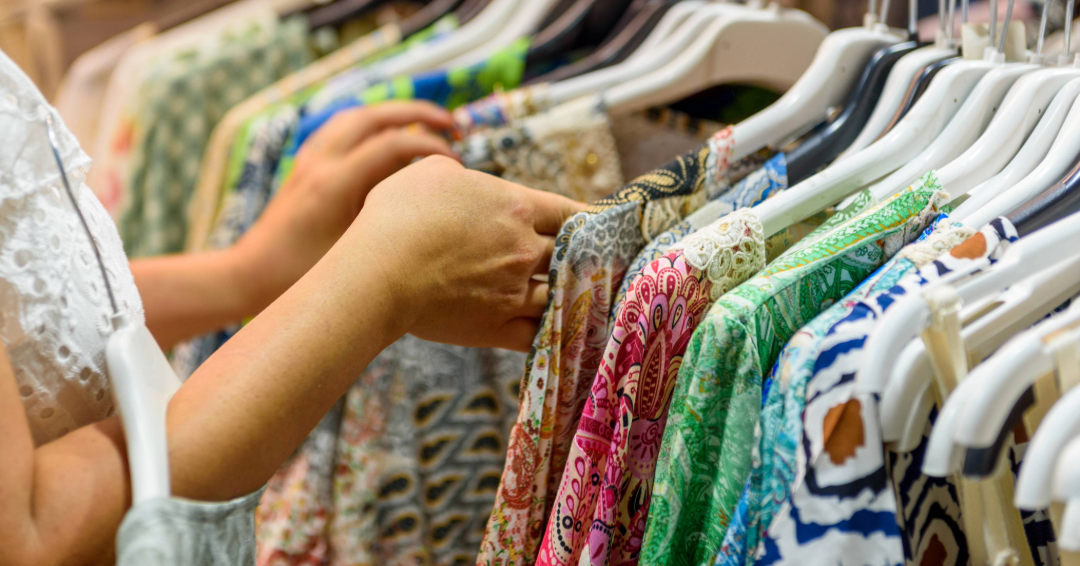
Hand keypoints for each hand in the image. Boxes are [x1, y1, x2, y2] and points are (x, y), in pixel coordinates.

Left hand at [232, 101, 457, 311]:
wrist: (250, 274)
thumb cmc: (300, 274)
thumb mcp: (353, 254)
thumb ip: (387, 226)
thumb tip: (429, 210)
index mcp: (335, 183)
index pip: (393, 144)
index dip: (431, 148)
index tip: (455, 165)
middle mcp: (321, 162)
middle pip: (375, 116)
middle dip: (419, 114)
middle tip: (452, 124)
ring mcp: (309, 159)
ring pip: (355, 116)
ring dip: (393, 113)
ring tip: (424, 122)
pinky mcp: (304, 164)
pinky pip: (340, 127)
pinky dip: (369, 122)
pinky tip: (384, 134)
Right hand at [348, 156, 584, 350]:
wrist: (377, 272)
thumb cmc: (398, 214)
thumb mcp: (432, 172)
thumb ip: (463, 175)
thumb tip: (468, 182)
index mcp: (517, 207)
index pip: (570, 212)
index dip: (586, 219)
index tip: (596, 225)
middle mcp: (524, 250)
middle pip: (571, 255)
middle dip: (579, 258)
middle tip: (589, 263)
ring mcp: (513, 292)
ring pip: (560, 295)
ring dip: (566, 295)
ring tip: (574, 296)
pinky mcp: (496, 328)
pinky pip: (538, 335)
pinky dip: (550, 332)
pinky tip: (554, 331)